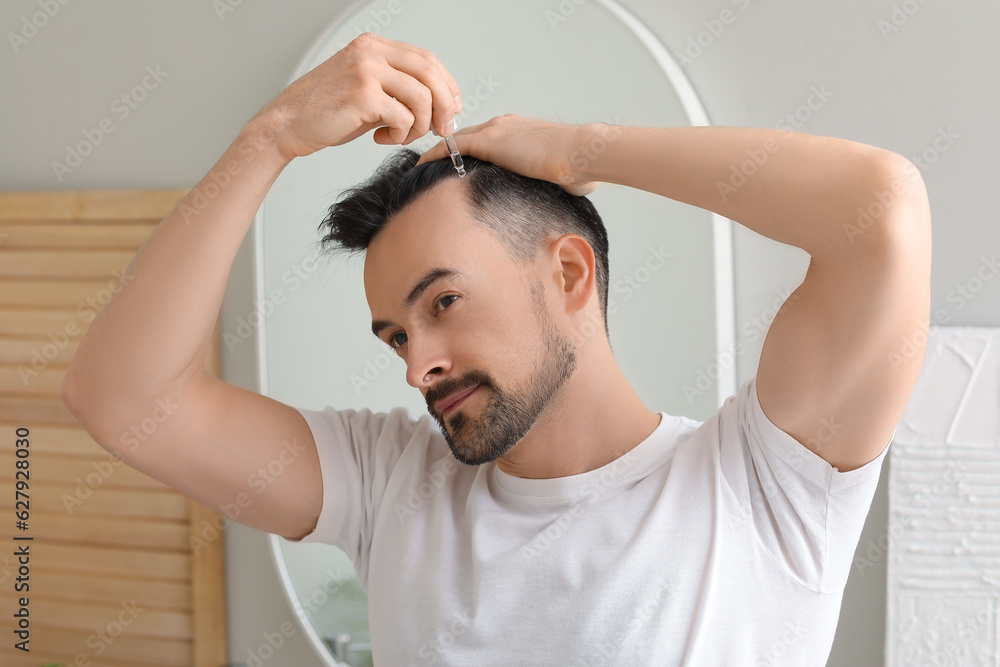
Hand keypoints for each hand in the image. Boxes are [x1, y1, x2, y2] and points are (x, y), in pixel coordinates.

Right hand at [249, 32, 461, 160]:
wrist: (287, 124)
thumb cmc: (325, 111)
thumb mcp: (366, 89)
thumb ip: (397, 88)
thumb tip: (439, 104)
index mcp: (373, 46)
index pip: (426, 59)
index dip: (447, 85)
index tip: (452, 108)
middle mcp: (371, 52)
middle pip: (430, 73)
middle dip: (444, 105)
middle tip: (442, 128)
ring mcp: (367, 71)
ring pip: (421, 98)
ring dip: (419, 125)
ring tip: (401, 136)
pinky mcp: (363, 95)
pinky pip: (403, 118)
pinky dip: (400, 135)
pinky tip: (381, 138)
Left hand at [415, 114, 600, 195]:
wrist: (582, 153)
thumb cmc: (580, 167)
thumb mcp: (562, 177)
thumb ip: (551, 185)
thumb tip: (554, 205)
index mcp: (519, 131)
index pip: (484, 139)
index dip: (468, 151)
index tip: (455, 167)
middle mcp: (503, 124)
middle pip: (465, 136)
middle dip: (446, 150)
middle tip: (426, 167)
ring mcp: (495, 130)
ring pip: (454, 139)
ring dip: (436, 153)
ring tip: (418, 170)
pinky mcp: (489, 140)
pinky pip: (451, 147)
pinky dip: (434, 156)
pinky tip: (419, 168)